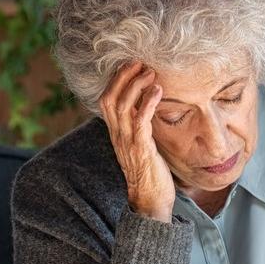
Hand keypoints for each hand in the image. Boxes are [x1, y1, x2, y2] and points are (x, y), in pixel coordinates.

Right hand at [99, 62, 175, 221]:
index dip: (115, 81)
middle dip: (123, 77)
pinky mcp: (141, 149)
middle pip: (110, 98)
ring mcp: (128, 142)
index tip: (130, 66)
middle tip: (139, 62)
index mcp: (116, 133)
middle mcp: (118, 135)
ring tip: (150, 72)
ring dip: (136, 86)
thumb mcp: (141, 145)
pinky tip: (158, 91)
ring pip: (123, 106)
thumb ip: (139, 127)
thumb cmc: (150, 172)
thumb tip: (148, 108)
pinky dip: (148, 103)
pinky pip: (140, 121)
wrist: (151, 200)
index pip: (106, 100)